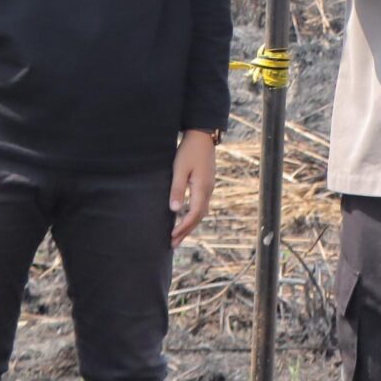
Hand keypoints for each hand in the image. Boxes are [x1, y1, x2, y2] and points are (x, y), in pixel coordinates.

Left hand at [169, 131, 216, 245]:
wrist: (202, 136)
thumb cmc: (189, 151)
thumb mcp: (180, 169)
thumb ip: (177, 189)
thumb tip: (174, 210)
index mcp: (202, 188)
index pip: (194, 214)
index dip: (183, 227)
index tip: (172, 236)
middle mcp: (208, 190)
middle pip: (198, 217)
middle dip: (186, 231)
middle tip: (173, 244)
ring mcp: (209, 187)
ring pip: (200, 212)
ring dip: (190, 225)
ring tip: (178, 235)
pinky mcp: (206, 183)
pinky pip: (200, 205)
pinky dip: (192, 215)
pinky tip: (185, 217)